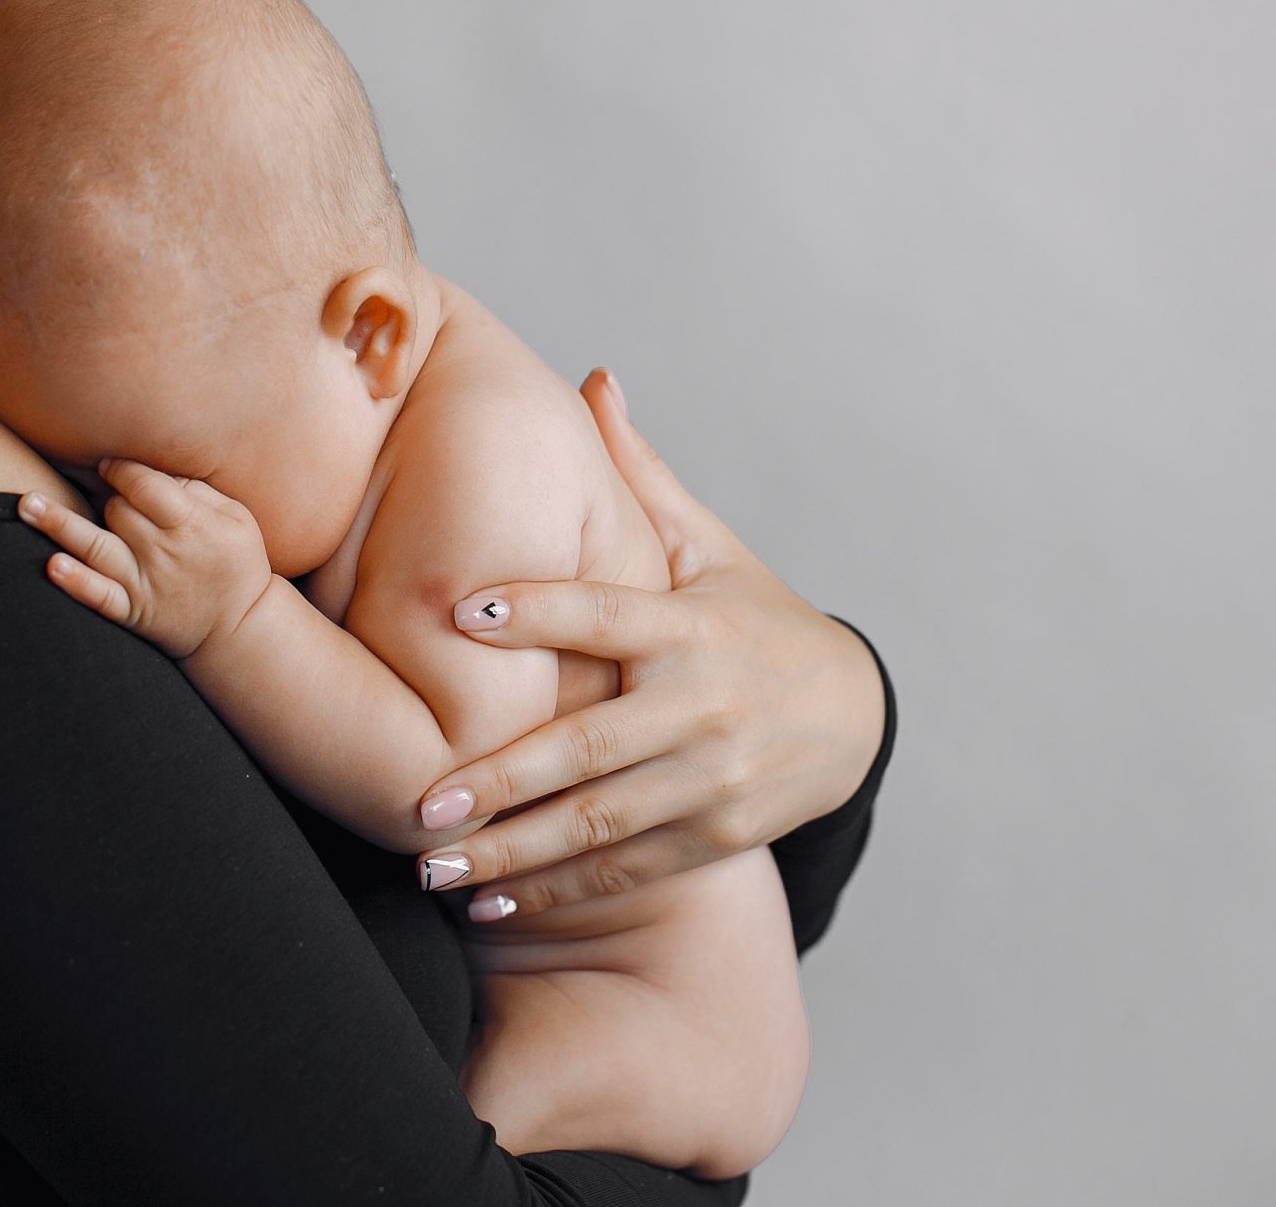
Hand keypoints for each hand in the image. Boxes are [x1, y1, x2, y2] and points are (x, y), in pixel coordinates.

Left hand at [18, 459, 276, 660]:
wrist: (237, 629)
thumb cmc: (236, 563)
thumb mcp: (236, 519)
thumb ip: (198, 490)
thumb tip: (154, 467)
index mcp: (192, 523)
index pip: (145, 485)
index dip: (121, 470)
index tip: (109, 464)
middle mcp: (164, 551)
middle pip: (117, 510)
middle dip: (102, 495)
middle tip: (97, 489)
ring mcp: (144, 582)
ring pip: (96, 546)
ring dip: (58, 524)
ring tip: (25, 504)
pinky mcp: (132, 610)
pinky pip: (100, 596)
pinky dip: (76, 583)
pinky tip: (53, 566)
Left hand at [410, 369, 885, 919]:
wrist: (854, 717)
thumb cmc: (754, 618)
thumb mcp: (709, 546)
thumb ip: (640, 477)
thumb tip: (592, 376)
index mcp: (689, 624)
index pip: (603, 613)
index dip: (535, 609)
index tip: (457, 611)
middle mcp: (703, 706)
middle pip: (594, 748)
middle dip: (503, 780)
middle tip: (420, 803)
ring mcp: (714, 779)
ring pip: (602, 824)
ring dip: (512, 852)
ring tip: (431, 865)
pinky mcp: (719, 836)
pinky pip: (627, 867)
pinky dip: (559, 888)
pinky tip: (491, 898)